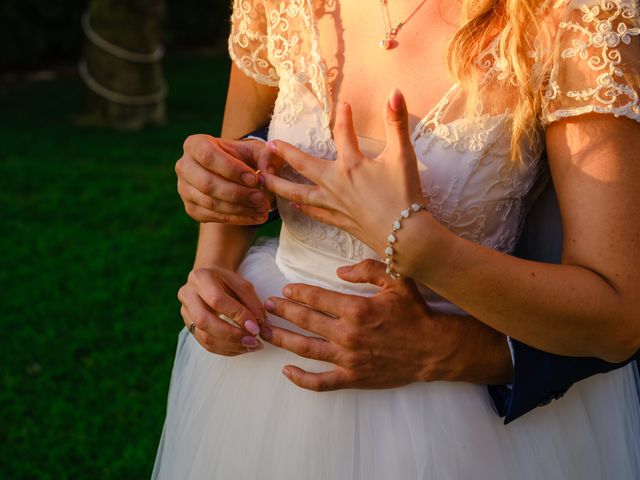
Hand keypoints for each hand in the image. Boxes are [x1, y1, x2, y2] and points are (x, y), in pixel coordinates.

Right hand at [176, 134, 280, 224]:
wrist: (232, 174)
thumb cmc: (242, 158)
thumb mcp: (255, 150)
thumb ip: (265, 156)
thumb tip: (267, 170)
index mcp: (195, 144)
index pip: (208, 156)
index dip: (231, 169)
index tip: (255, 179)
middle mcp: (184, 166)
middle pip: (206, 184)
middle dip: (237, 194)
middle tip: (261, 199)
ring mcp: (184, 189)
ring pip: (210, 203)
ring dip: (239, 209)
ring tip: (262, 209)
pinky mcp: (191, 208)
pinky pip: (213, 217)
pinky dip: (237, 219)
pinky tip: (256, 217)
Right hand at [178, 267, 266, 354]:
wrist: (209, 280)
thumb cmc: (228, 281)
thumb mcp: (243, 285)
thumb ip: (252, 303)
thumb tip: (261, 325)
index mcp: (200, 278)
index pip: (217, 300)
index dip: (237, 315)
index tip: (255, 327)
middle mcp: (187, 295)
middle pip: (204, 321)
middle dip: (231, 335)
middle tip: (253, 341)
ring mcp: (185, 312)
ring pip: (204, 336)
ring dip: (230, 345)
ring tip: (251, 346)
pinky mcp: (189, 326)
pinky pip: (205, 344)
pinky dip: (225, 349)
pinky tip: (241, 348)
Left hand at [260, 259, 512, 390]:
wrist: (433, 348)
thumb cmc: (415, 313)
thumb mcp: (398, 279)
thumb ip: (368, 268)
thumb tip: (339, 270)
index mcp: (356, 309)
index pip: (316, 298)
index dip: (297, 293)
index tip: (285, 290)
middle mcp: (347, 334)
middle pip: (306, 321)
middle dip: (283, 312)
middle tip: (267, 306)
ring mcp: (348, 358)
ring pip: (306, 349)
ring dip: (283, 339)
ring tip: (265, 332)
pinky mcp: (352, 377)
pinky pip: (321, 382)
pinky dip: (301, 379)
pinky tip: (286, 371)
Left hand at [261, 90, 435, 254]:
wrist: (405, 236)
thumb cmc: (404, 195)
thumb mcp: (403, 155)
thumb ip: (397, 123)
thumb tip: (395, 93)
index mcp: (351, 164)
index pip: (343, 134)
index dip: (344, 118)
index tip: (344, 106)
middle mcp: (336, 183)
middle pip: (303, 166)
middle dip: (285, 154)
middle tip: (269, 146)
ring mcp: (334, 204)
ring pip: (299, 193)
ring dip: (279, 185)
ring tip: (264, 180)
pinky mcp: (339, 221)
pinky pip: (314, 213)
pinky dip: (302, 208)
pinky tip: (294, 205)